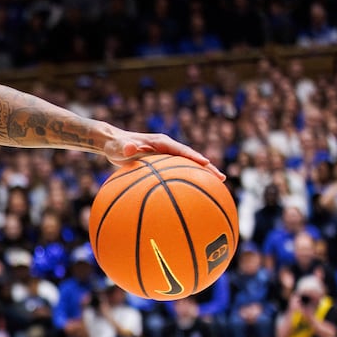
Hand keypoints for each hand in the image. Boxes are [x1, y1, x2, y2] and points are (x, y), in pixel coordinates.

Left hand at [102, 129, 225, 181]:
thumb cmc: (115, 145)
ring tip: (219, 187)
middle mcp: (168, 148)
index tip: (206, 164)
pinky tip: (195, 195)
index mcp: (161, 142)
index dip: (193, 157)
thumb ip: (124, 147)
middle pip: (191, 158)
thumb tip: (130, 148)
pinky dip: (189, 180)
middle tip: (222, 179)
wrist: (114, 143)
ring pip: (189, 166)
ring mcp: (168, 156)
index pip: (181, 150)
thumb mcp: (117, 146)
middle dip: (207, 168)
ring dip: (203, 175)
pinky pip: (179, 172)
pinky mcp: (164, 164)